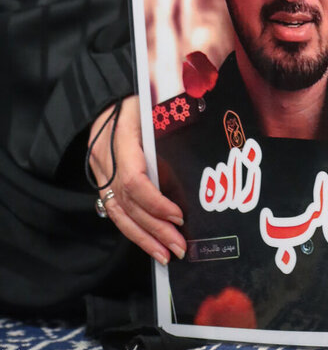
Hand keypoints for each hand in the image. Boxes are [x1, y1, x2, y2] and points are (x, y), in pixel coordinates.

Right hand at [88, 97, 185, 265]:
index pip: (134, 180)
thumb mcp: (154, 99)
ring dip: (144, 238)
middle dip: (155, 229)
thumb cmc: (138, 94)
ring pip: (119, 213)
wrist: (105, 93)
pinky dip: (133, 230)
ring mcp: (101, 173)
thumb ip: (173, 111)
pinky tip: (150, 244)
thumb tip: (204, 111)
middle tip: (179, 247)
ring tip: (165, 256)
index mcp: (121, 139)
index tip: (179, 215)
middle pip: (129, 204)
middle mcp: (107, 161)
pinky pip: (116, 211)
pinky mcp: (103, 181)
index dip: (155, 202)